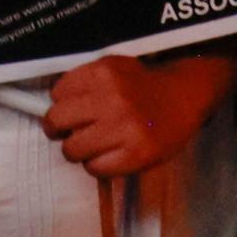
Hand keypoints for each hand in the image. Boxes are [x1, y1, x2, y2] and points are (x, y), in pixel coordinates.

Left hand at [40, 52, 231, 177]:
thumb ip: (85, 83)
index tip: (71, 110)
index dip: (61, 104)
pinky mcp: (135, 155)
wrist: (185, 96)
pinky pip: (95, 168)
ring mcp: (124, 128)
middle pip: (57, 120)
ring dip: (79, 150)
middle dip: (59, 129)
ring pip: (72, 149)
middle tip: (70, 132)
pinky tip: (110, 155)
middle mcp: (111, 98)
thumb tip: (51, 107)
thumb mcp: (114, 68)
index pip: (57, 93)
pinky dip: (97, 165)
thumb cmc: (144, 85)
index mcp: (103, 72)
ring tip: (94, 145)